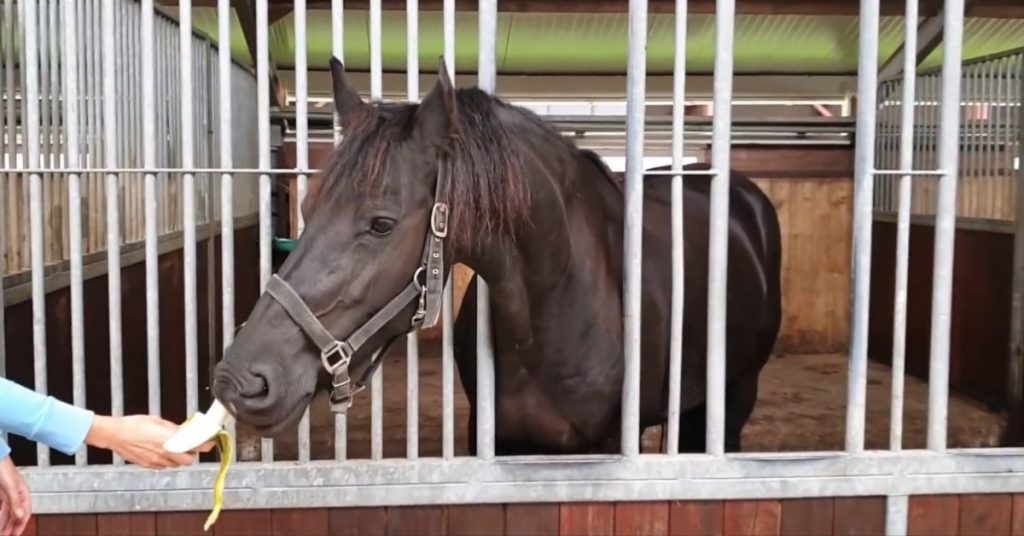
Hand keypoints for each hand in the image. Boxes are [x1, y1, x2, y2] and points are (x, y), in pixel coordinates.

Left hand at [0, 456, 29, 535]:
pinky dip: (0, 515)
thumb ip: (15, 502)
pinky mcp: (0, 493)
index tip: (15, 535)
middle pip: (15, 515)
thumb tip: (19, 516)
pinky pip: (1, 507)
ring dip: (4, 523)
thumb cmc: (4, 468)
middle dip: (11, 527)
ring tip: (2, 532)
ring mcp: (8, 494)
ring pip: (7, 513)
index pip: (25, 513)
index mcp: (23, 493)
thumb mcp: (10, 487)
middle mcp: (17, 494)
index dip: (20, 525)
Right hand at [85, 415, 214, 468]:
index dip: (206, 445)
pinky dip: (168, 460)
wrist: (114, 434)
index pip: (195, 446)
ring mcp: (156, 461)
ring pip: (176, 464)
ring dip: (180, 457)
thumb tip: (185, 430)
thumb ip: (174, 428)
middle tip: (191, 445)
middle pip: (188, 460)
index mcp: (169, 440)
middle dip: (192, 454)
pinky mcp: (148, 465)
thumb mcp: (158, 421)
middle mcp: (164, 453)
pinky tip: (163, 451)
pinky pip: (164, 466)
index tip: (211, 441)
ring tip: (176, 447)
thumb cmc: (134, 424)